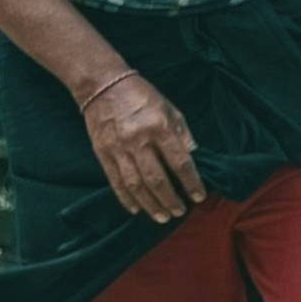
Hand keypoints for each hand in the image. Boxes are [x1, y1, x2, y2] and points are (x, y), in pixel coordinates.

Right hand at [79, 69, 198, 223]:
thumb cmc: (142, 96)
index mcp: (159, 128)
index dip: (191, 182)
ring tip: (162, 217)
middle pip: (156, 179)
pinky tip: (136, 209)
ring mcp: (117, 148)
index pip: (180, 162)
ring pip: (135, 184)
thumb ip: (182, 136)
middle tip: (179, 212)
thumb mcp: (170, 110)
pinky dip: (125, 198)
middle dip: (170, 199)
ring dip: (150, 204)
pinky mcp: (101, 152)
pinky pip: (114, 180)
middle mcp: (137, 140)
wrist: (102, 84)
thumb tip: (193, 159)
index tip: (199, 196)